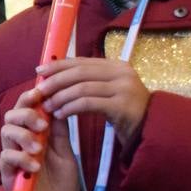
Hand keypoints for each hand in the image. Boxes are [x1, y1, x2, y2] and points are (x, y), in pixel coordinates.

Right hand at [0, 87, 78, 190]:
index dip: (30, 97)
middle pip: (11, 116)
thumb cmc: (62, 183)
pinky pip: (6, 157)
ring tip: (38, 148)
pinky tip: (35, 166)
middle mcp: (20, 142)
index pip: (26, 108)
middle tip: (42, 125)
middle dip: (26, 114)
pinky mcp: (7, 173)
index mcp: (35, 133)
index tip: (40, 92)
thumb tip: (59, 103)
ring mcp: (13, 156)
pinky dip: (20, 158)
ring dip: (22, 135)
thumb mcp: (66, 152)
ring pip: (5, 132)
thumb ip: (60, 131)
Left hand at [34, 57, 150, 146]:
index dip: (58, 65)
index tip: (39, 71)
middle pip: (80, 72)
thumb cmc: (124, 111)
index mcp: (116, 65)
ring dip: (60, 97)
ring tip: (47, 106)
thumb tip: (55, 76)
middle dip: (56, 81)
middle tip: (39, 91)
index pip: (81, 61)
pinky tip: (60, 115)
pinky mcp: (122, 105)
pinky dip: (70, 108)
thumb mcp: (108, 90)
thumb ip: (88, 81)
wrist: (151, 129)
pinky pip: (88, 103)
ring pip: (82, 88)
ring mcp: (123, 88)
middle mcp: (121, 73)